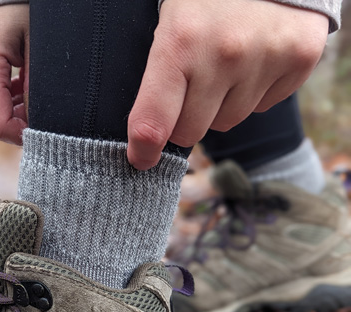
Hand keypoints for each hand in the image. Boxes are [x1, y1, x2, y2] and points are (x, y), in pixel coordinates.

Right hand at [0, 5, 28, 144]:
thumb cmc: (23, 7)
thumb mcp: (38, 47)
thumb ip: (36, 87)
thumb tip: (37, 121)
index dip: (17, 134)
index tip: (39, 130)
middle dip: (16, 122)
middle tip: (40, 109)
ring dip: (10, 110)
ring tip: (29, 91)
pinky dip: (3, 98)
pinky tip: (18, 84)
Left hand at [127, 0, 327, 169]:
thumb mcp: (169, 24)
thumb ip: (157, 79)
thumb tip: (146, 137)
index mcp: (179, 42)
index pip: (153, 122)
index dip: (143, 150)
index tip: (141, 158)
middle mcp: (224, 54)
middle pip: (190, 131)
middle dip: (183, 119)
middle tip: (188, 86)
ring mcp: (266, 57)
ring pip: (227, 122)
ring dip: (220, 105)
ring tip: (224, 63)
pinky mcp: (299, 58)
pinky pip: (262, 107)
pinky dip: (253, 91)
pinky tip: (253, 59)